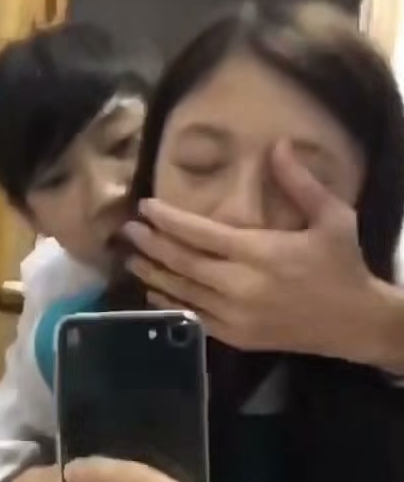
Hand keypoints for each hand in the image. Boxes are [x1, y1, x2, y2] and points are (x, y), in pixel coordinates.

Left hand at [123, 141, 396, 367]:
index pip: (200, 234)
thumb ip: (300, 182)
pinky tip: (155, 291)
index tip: (146, 206)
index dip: (169, 220)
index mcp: (258, 253)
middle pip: (182, 262)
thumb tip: (277, 145)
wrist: (353, 323)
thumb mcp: (331, 218)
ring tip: (131, 258)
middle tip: (127, 230)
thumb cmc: (341, 266)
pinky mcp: (235, 337)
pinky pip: (193, 317)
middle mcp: (239, 286)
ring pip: (182, 291)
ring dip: (153, 274)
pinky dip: (171, 302)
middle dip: (151, 245)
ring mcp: (234, 316)